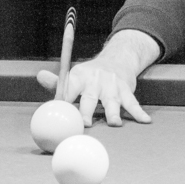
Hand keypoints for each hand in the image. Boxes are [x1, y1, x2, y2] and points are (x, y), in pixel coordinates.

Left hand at [36, 30, 160, 125]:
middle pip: (90, 96)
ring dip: (113, 113)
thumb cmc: (90, 75)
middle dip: (87, 110)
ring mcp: (112, 85)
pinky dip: (139, 112)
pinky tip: (145, 120)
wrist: (117, 59)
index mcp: (79, 76)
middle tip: (85, 123)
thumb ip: (58, 82)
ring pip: (113, 101)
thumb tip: (39, 76)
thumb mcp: (74, 75)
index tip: (60, 112)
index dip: (64, 99)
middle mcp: (96, 79)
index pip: (70, 87)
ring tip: (114, 124)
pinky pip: (133, 103)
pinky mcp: (127, 90)